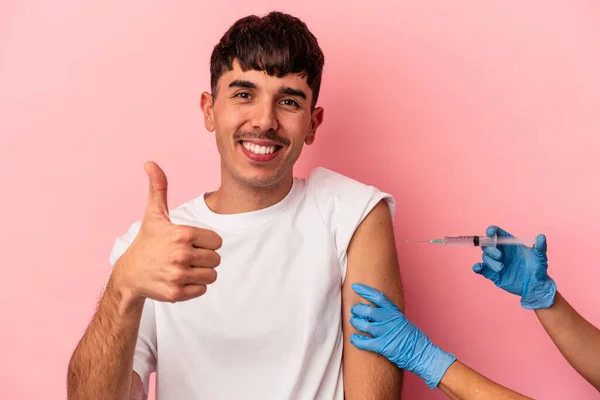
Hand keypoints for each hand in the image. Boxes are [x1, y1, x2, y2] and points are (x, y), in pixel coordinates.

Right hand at [111, 161, 222, 302]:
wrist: (129, 274)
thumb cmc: (146, 241)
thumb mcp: (154, 214)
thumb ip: (158, 188)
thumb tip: (150, 162)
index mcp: (183, 234)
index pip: (217, 241)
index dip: (206, 242)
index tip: (190, 243)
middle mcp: (181, 255)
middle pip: (216, 259)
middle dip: (205, 258)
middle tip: (186, 257)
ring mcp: (178, 276)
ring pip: (212, 276)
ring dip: (201, 273)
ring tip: (184, 268)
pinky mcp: (176, 294)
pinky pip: (202, 290)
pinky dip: (194, 287)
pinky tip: (179, 279)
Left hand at [349, 283, 455, 388]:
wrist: (422, 353)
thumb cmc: (412, 337)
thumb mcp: (402, 320)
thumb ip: (389, 314)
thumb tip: (375, 309)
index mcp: (394, 312)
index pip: (377, 296)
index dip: (365, 290)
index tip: (355, 286)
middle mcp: (389, 320)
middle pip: (367, 310)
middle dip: (357, 309)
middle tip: (354, 310)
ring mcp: (385, 333)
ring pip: (364, 324)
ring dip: (355, 322)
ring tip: (353, 322)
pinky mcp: (383, 346)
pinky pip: (365, 342)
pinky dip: (357, 340)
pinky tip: (353, 338)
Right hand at [473, 226, 555, 308]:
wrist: (535, 286)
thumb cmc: (538, 268)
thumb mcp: (540, 257)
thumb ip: (540, 247)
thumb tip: (541, 236)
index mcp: (509, 244)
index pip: (497, 234)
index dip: (491, 231)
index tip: (490, 232)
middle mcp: (501, 252)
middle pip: (487, 244)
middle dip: (490, 249)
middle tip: (500, 256)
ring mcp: (496, 263)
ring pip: (485, 257)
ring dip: (491, 262)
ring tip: (502, 268)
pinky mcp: (494, 274)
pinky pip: (482, 270)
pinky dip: (478, 268)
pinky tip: (477, 268)